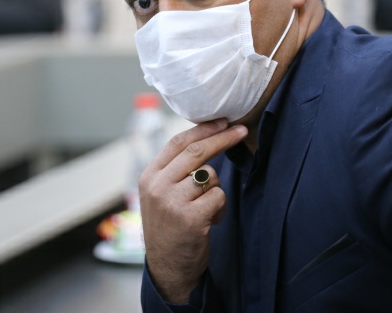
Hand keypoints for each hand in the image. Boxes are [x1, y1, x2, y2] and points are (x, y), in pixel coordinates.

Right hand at [140, 118, 247, 302]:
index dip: (202, 129)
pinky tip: (209, 221)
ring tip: (206, 209)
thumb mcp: (160, 195)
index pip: (177, 142)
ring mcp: (172, 202)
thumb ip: (175, 170)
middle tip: (242, 131)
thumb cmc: (170, 227)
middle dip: (223, 138)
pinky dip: (220, 208)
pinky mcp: (190, 218)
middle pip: (196, 151)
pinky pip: (218, 197)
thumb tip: (205, 139)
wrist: (167, 268)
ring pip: (210, 176)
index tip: (222, 122)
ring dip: (216, 190)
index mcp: (149, 176)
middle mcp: (157, 186)